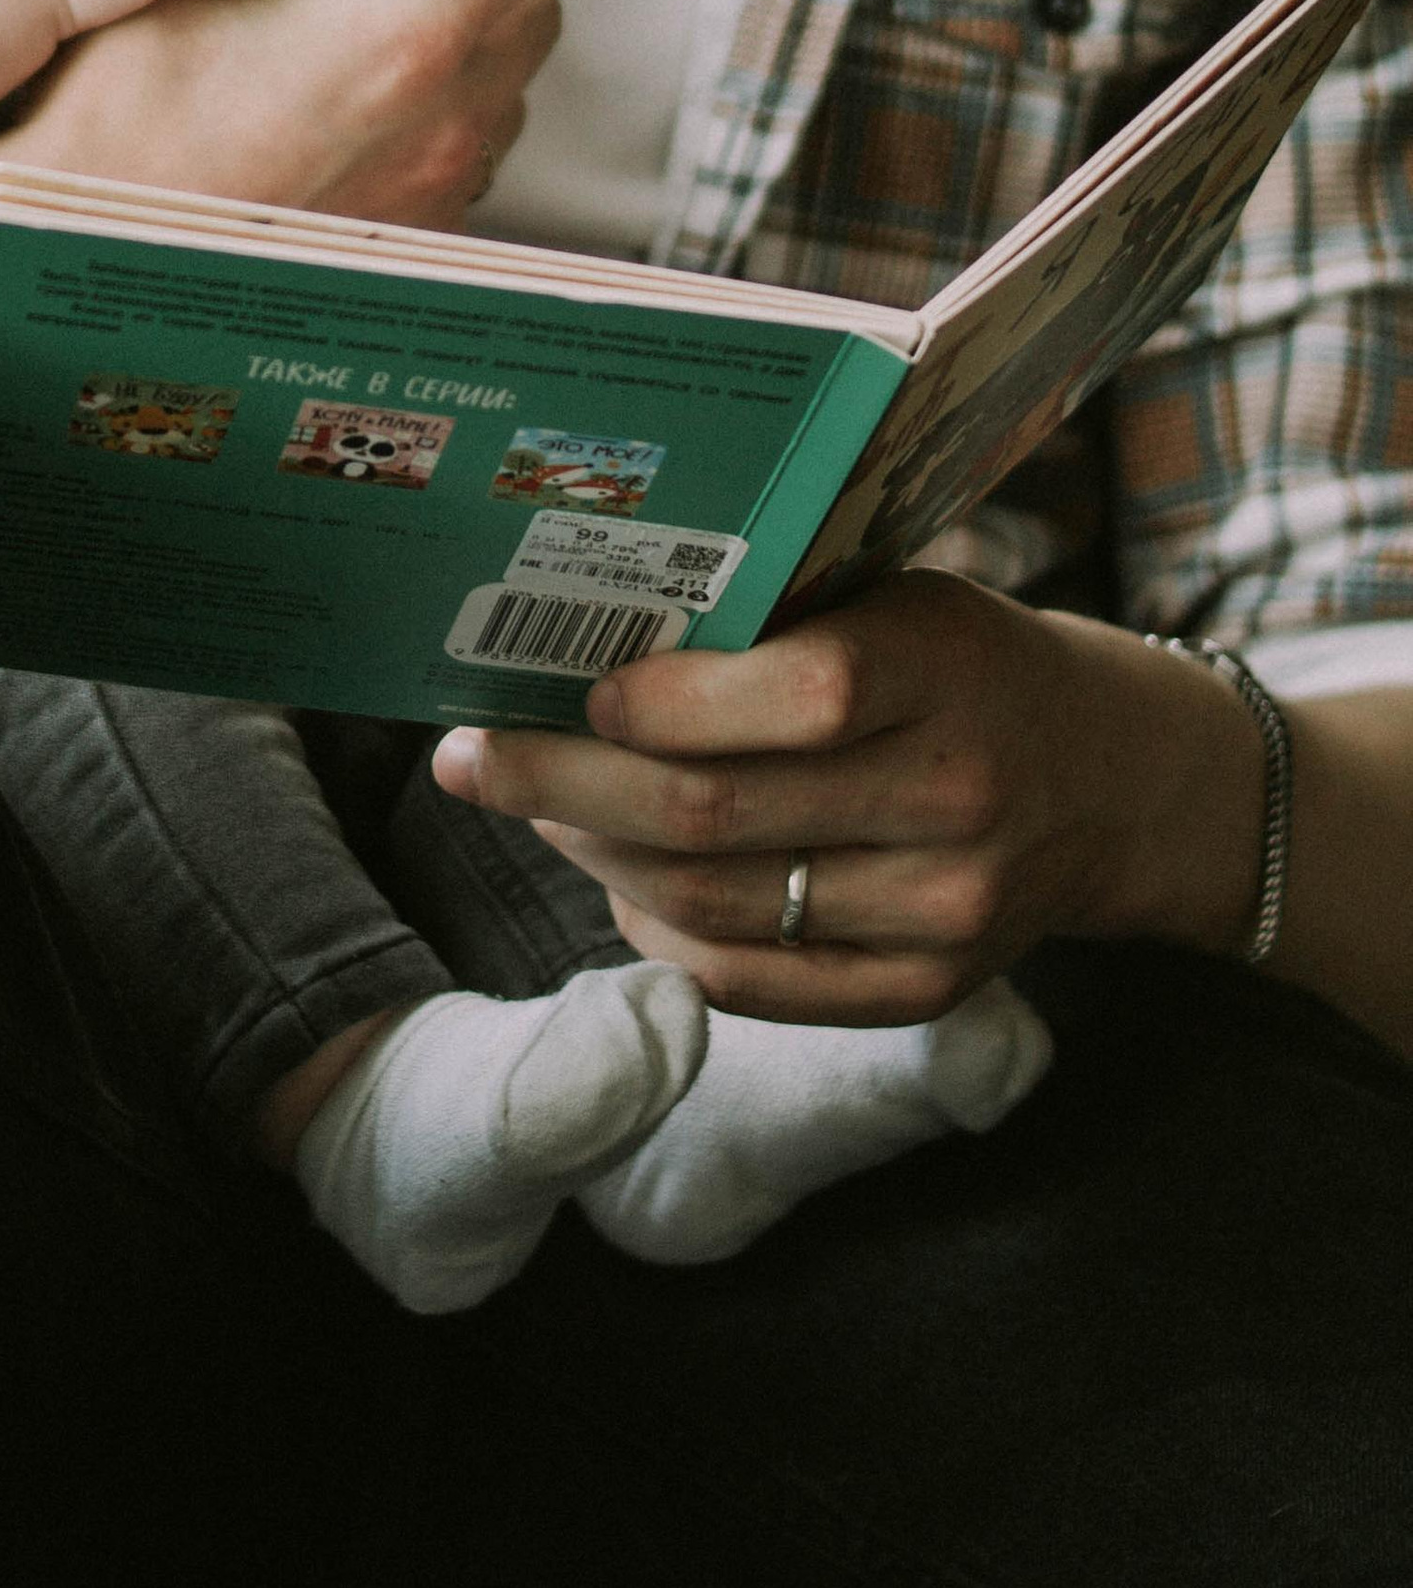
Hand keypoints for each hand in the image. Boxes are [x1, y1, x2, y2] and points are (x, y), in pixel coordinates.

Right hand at [4, 0, 597, 225]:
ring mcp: (439, 190)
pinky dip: (427, 93)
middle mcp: (447, 118)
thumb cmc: (118, 116)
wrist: (79, 258)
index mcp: (408, 35)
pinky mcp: (415, 240)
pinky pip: (463, 142)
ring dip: (445, 20)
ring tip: (333, 9)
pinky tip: (332, 89)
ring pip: (498, 75)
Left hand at [432, 573, 1268, 1023]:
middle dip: (561, 783)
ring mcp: (947, 912)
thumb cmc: (965, 661)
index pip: (791, 695)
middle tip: (468, 756)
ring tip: (536, 806)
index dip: (657, 697)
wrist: (1118, 780)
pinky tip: (618, 880)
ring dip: (594, 855)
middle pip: (714, 813)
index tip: (562, 677)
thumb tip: (582, 624)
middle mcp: (954, 800)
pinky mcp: (927, 990)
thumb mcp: (897, 597)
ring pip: (713, 903)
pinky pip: (755, 983)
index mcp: (946, 670)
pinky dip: (660, 933)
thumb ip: (773, 615)